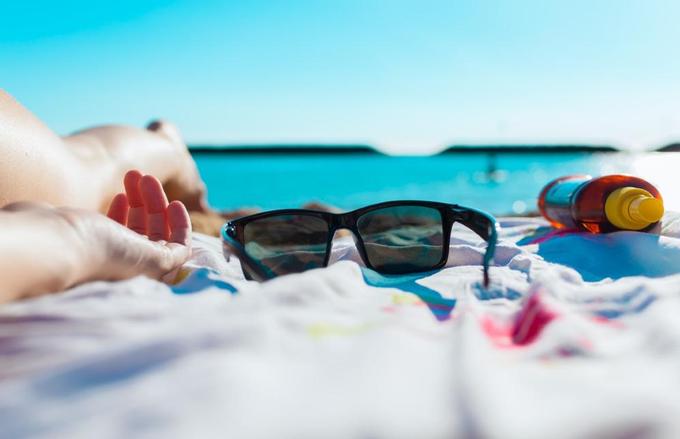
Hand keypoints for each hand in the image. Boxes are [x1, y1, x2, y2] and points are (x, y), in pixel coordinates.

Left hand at [0, 170, 191, 301]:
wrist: (64, 247)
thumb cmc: (63, 231)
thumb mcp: (76, 216)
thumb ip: (81, 213)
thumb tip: (64, 196)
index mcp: (102, 259)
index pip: (122, 237)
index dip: (125, 213)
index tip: (121, 192)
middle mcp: (123, 264)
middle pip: (142, 231)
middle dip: (141, 199)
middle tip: (134, 174)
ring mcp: (142, 266)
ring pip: (160, 233)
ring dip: (156, 202)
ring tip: (146, 177)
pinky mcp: (160, 264)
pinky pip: (181, 246)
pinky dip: (181, 226)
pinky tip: (175, 204)